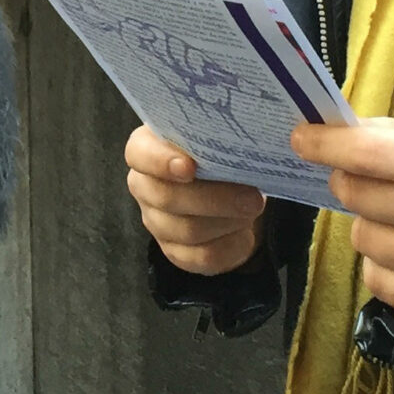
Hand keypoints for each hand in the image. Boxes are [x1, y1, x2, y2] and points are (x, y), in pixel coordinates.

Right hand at [125, 125, 267, 274]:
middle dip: (215, 199)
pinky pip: (201, 256)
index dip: (160, 161)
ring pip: (188, 230)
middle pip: (167, 198)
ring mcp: (157, 222)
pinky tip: (246, 234)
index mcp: (147, 150)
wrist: (230, 189)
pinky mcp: (175, 251)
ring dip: (227, 221)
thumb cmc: (218, 154)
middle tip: (253, 197)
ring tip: (253, 208)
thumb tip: (239, 142)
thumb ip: (216, 136)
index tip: (190, 166)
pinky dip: (230, 246)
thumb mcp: (216, 137)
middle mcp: (145, 187)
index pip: (139, 154)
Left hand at [291, 118, 393, 314]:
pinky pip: (377, 280)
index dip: (328, 142)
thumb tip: (341, 129)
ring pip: (364, 238)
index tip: (302, 137)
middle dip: (350, 181)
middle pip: (359, 194)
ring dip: (370, 224)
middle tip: (363, 177)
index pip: (371, 152)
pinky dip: (383, 265)